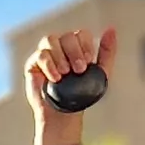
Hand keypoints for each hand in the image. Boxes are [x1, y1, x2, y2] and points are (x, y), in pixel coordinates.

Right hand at [26, 27, 113, 144]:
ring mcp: (46, 54)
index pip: (81, 34)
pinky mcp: (33, 64)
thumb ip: (107, 52)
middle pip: (67, 36)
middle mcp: (61, 47)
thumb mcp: (101, 74)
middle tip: (79, 70)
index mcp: (77, 47)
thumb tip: (111, 29)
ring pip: (51, 40)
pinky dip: (49, 65)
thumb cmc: (81, 95)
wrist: (64, 115)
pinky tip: (55, 78)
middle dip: (74, 52)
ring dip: (61, 57)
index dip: (85, 46)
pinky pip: (40, 55)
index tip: (88, 63)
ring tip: (65, 74)